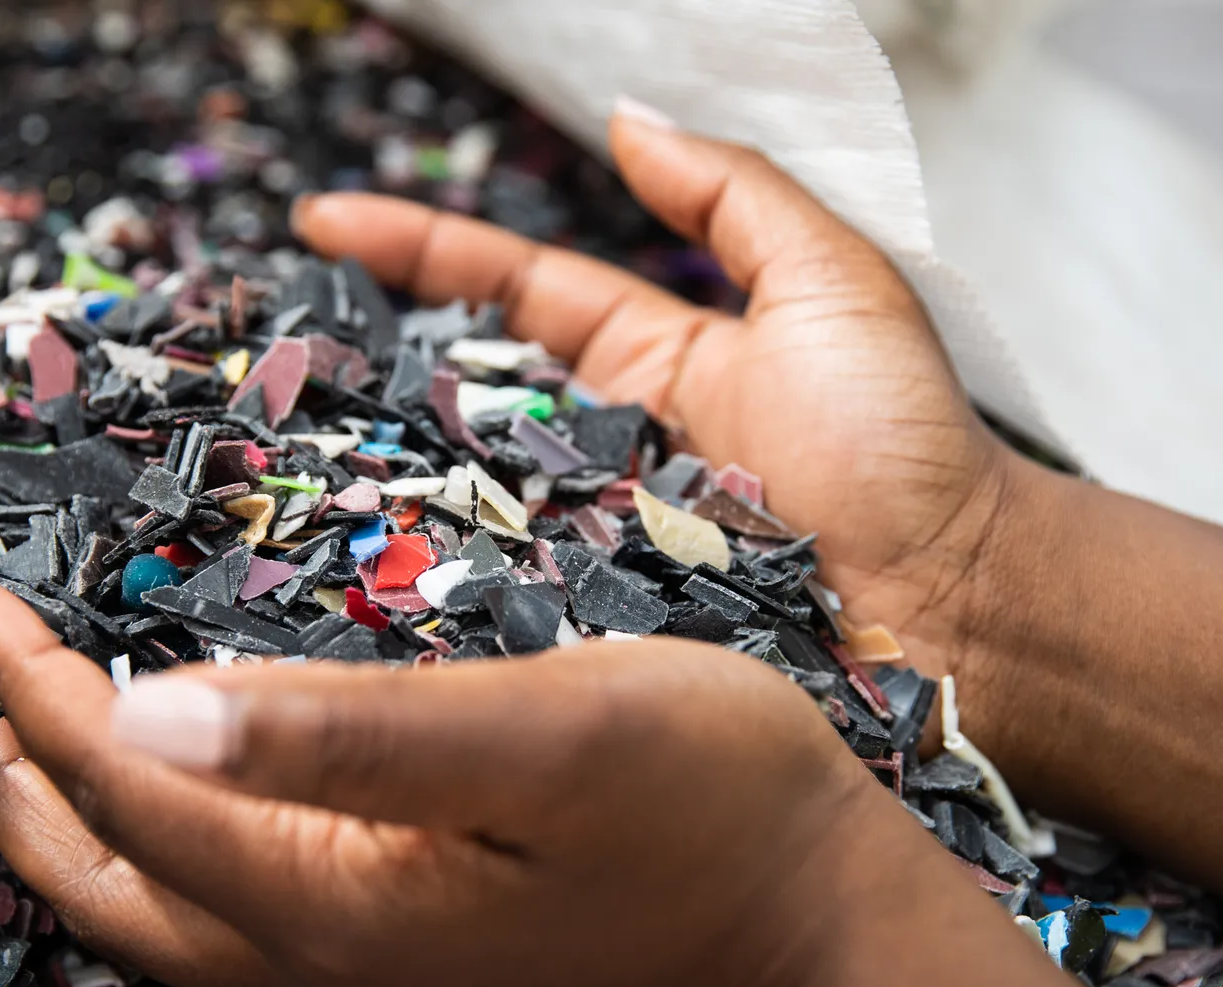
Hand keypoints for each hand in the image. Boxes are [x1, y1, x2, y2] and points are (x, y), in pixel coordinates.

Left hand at [0, 574, 921, 986]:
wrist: (823, 919)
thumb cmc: (713, 801)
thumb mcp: (548, 733)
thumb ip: (351, 730)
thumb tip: (150, 711)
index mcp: (337, 905)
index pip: (131, 785)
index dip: (34, 689)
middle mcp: (325, 964)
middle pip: (102, 874)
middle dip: (6, 764)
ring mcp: (363, 976)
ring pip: (150, 901)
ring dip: (63, 804)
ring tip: (17, 715)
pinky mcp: (401, 957)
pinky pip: (219, 903)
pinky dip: (150, 827)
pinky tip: (165, 773)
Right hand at [294, 101, 1015, 679]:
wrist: (964, 607)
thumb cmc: (909, 451)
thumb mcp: (832, 285)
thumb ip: (731, 198)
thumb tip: (627, 119)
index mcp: (653, 362)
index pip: (511, 289)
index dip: (418, 251)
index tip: (319, 226)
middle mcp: (602, 452)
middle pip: (460, 395)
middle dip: (362, 366)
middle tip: (258, 345)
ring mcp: (589, 544)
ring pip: (459, 498)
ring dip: (371, 474)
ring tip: (267, 444)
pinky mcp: (593, 630)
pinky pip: (496, 597)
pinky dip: (426, 578)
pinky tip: (346, 562)